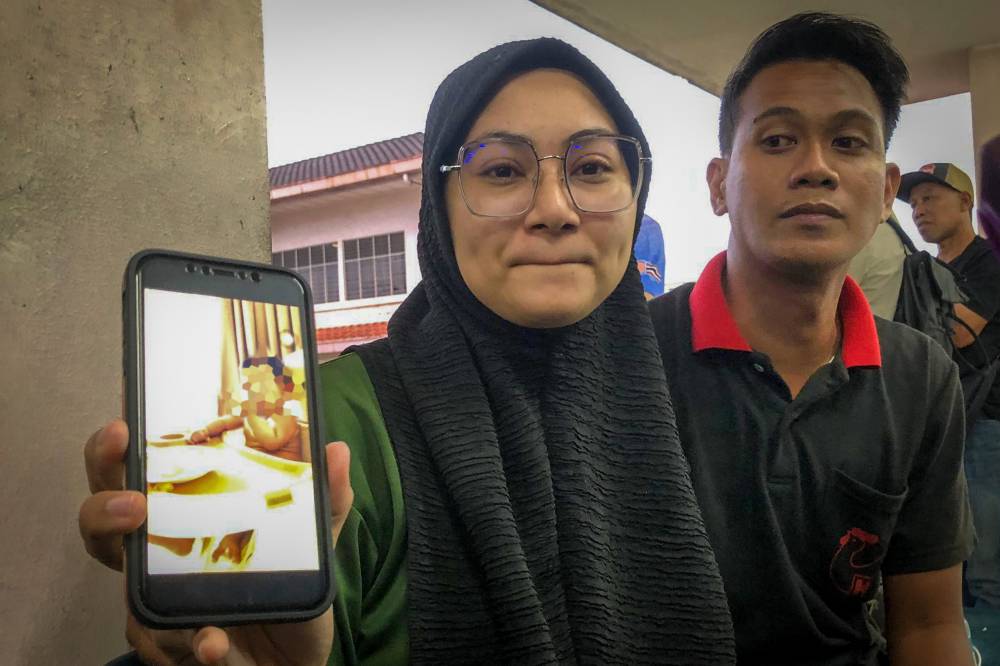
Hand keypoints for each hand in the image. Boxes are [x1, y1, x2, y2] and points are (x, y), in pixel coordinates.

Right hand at [79, 419, 353, 663]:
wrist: (293, 659)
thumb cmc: (286, 589)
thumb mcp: (312, 541)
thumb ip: (324, 499)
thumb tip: (336, 450)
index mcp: (184, 514)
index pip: (137, 473)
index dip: (115, 450)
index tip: (124, 426)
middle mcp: (158, 554)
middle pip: (102, 524)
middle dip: (105, 509)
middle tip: (133, 506)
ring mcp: (156, 601)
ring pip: (128, 595)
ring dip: (149, 600)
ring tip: (192, 601)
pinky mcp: (168, 645)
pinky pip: (164, 644)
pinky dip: (195, 644)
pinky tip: (215, 644)